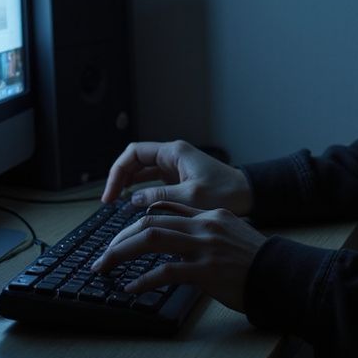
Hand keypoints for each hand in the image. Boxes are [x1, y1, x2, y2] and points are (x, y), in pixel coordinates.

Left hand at [90, 200, 265, 312]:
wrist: (282, 273)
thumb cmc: (255, 260)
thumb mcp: (229, 234)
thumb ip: (203, 231)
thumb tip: (176, 238)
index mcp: (208, 214)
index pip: (164, 209)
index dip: (136, 222)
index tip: (119, 236)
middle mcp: (203, 225)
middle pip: (150, 221)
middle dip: (120, 238)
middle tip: (102, 255)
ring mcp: (204, 246)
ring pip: (152, 239)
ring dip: (121, 252)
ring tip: (105, 266)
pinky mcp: (206, 271)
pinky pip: (166, 272)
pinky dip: (144, 280)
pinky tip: (131, 288)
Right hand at [101, 140, 251, 214]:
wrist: (249, 195)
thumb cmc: (225, 193)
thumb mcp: (190, 197)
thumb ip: (159, 197)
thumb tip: (132, 200)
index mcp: (174, 152)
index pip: (134, 153)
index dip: (118, 171)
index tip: (110, 193)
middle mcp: (173, 156)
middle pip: (135, 161)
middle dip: (119, 178)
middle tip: (108, 200)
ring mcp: (176, 167)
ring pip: (143, 171)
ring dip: (128, 185)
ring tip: (116, 204)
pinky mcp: (180, 179)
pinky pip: (153, 181)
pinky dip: (141, 190)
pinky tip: (135, 204)